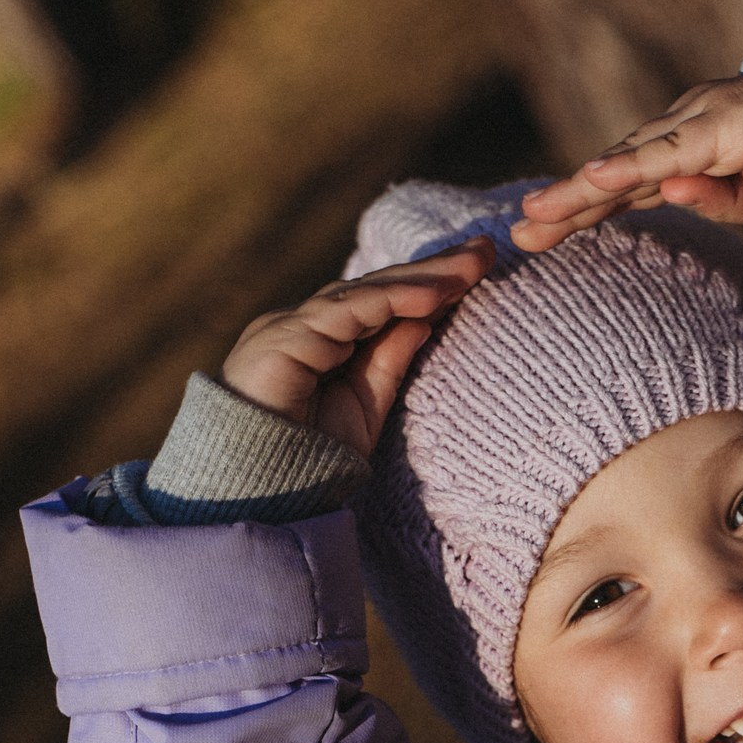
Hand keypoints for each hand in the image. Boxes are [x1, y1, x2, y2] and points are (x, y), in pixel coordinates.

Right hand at [220, 239, 495, 456]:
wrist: (257, 491)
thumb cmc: (307, 458)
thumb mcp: (364, 406)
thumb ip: (389, 361)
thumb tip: (426, 317)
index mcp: (323, 338)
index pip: (384, 301)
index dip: (430, 285)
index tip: (479, 268)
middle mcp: (305, 323)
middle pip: (378, 287)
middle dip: (435, 270)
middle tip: (485, 250)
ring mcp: (291, 326)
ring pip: (366, 292)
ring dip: (422, 279)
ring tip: (470, 268)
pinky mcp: (283, 336)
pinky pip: (347, 312)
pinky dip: (391, 301)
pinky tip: (431, 295)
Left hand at [510, 74, 742, 249]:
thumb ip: (714, 202)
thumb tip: (670, 198)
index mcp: (685, 156)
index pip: (623, 189)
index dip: (580, 210)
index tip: (538, 235)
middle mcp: (679, 132)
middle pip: (612, 176)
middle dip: (564, 206)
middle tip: (517, 236)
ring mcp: (694, 121)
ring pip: (626, 162)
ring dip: (580, 191)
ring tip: (538, 216)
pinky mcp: (716, 122)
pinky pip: (665, 151)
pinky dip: (629, 167)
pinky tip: (594, 180)